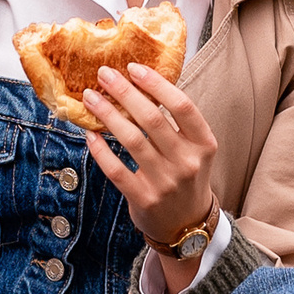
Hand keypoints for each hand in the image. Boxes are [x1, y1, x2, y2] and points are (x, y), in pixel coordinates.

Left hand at [82, 63, 217, 293]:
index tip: (133, 68)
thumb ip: (176, 122)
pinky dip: (100, 149)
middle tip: (104, 74)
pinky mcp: (144, 198)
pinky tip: (89, 133)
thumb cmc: (187, 176)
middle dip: (124, 92)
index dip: (157, 84)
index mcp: (204, 144)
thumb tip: (141, 82)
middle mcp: (187, 162)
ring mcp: (165, 182)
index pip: (182, 106)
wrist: (187, 225)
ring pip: (131, 140)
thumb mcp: (195, 149)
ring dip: (107, 114)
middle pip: (152, 119)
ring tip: (91, 97)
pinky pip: (116, 169)